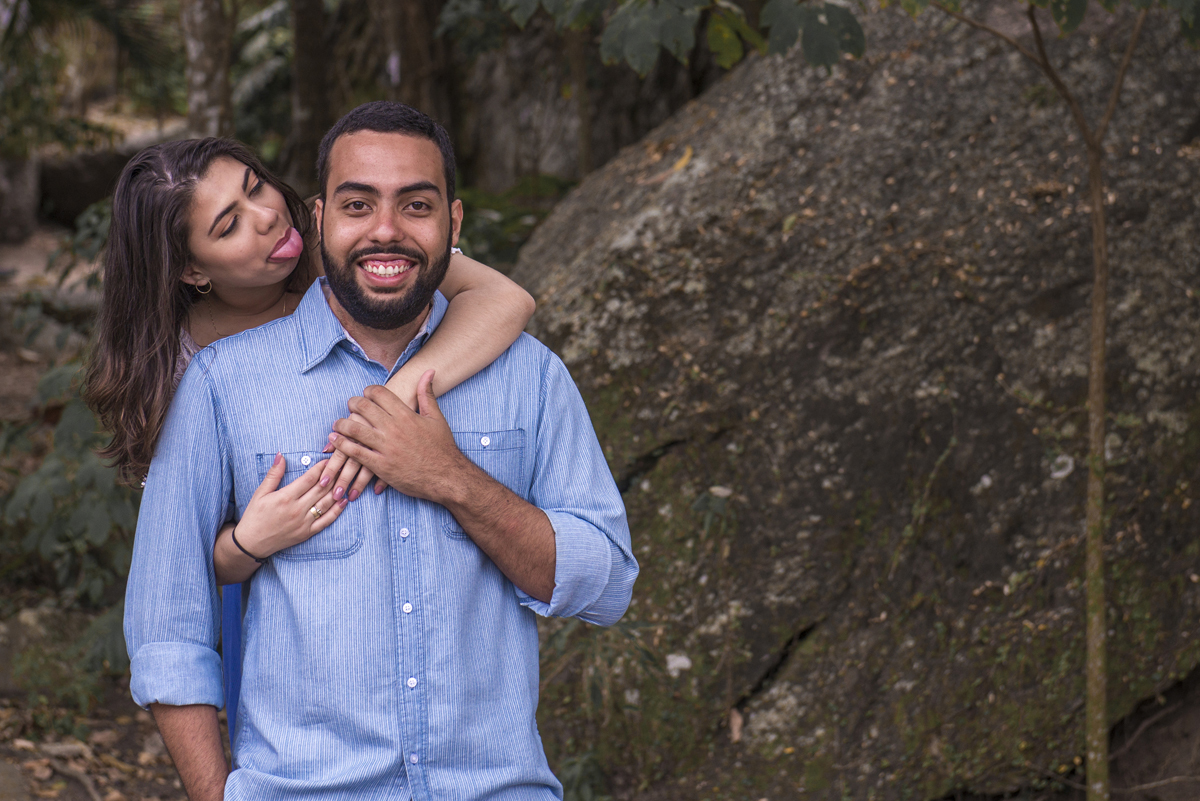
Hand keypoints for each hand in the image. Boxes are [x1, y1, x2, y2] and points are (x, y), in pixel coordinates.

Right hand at [235, 453, 349, 557]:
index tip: (328, 459)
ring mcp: (304, 522)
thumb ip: (273, 474)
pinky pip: (326, 521)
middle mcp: (297, 509)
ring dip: (337, 490)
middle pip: (321, 489)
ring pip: (326, 503)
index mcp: (286, 497)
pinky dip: (337, 511)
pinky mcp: (307, 533)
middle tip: (342, 465)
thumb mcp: (260, 493)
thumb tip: (281, 455)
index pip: (309, 479)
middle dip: (333, 476)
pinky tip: (344, 501)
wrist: (251, 543)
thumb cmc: (254, 516)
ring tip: (346, 479)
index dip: (320, 468)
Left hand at [329, 370, 469, 504]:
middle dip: (352, 404)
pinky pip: (355, 452)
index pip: (379, 393)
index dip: (368, 391)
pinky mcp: (380, 465)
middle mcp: (393, 428)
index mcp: (406, 414)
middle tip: (350, 407)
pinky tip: (334, 441)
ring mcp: (385, 447)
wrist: (447, 476)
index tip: (365, 395)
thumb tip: (428, 372)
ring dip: (341, 424)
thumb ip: (427, 394)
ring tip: (337, 424)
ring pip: (354, 429)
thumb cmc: (442, 448)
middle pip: (363, 407)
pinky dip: (341, 445)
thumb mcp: (436, 418)